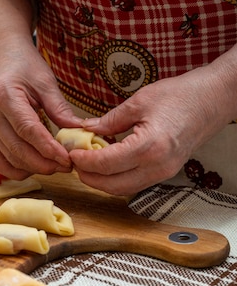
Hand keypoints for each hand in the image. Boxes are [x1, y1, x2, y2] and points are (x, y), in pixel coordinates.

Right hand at [0, 41, 83, 178]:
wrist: (5, 59)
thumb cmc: (24, 66)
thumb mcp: (46, 82)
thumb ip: (60, 109)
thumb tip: (78, 131)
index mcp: (5, 96)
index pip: (27, 129)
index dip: (48, 148)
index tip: (66, 159)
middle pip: (17, 149)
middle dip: (43, 163)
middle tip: (66, 166)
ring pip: (9, 159)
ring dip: (33, 168)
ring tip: (55, 165)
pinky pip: (1, 161)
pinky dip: (18, 169)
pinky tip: (35, 165)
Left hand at [72, 57, 236, 195]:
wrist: (213, 100)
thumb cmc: (181, 96)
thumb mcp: (139, 102)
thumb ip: (110, 120)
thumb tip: (86, 129)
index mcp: (149, 147)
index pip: (106, 164)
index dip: (84, 161)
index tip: (71, 154)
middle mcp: (157, 166)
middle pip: (112, 186)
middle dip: (89, 178)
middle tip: (74, 163)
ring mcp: (164, 173)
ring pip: (124, 189)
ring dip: (102, 181)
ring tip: (88, 164)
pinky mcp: (167, 173)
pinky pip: (135, 184)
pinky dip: (117, 179)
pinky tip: (108, 164)